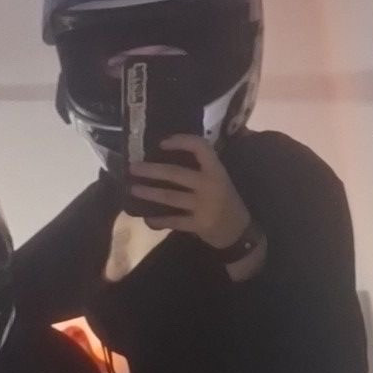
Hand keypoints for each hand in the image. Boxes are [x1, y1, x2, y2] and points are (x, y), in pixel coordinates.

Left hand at [129, 136, 251, 248]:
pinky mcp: (199, 224)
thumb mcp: (219, 179)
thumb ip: (200, 169)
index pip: (200, 147)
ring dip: (149, 192)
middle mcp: (210, 185)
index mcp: (216, 170)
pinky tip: (146, 218)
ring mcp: (205, 206)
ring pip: (170, 197)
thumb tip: (165, 157)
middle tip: (132, 168)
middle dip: (151, 170)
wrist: (239, 231)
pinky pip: (173, 221)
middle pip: (176, 173)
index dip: (181, 141)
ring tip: (133, 189)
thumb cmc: (224, 200)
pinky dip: (158, 220)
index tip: (162, 143)